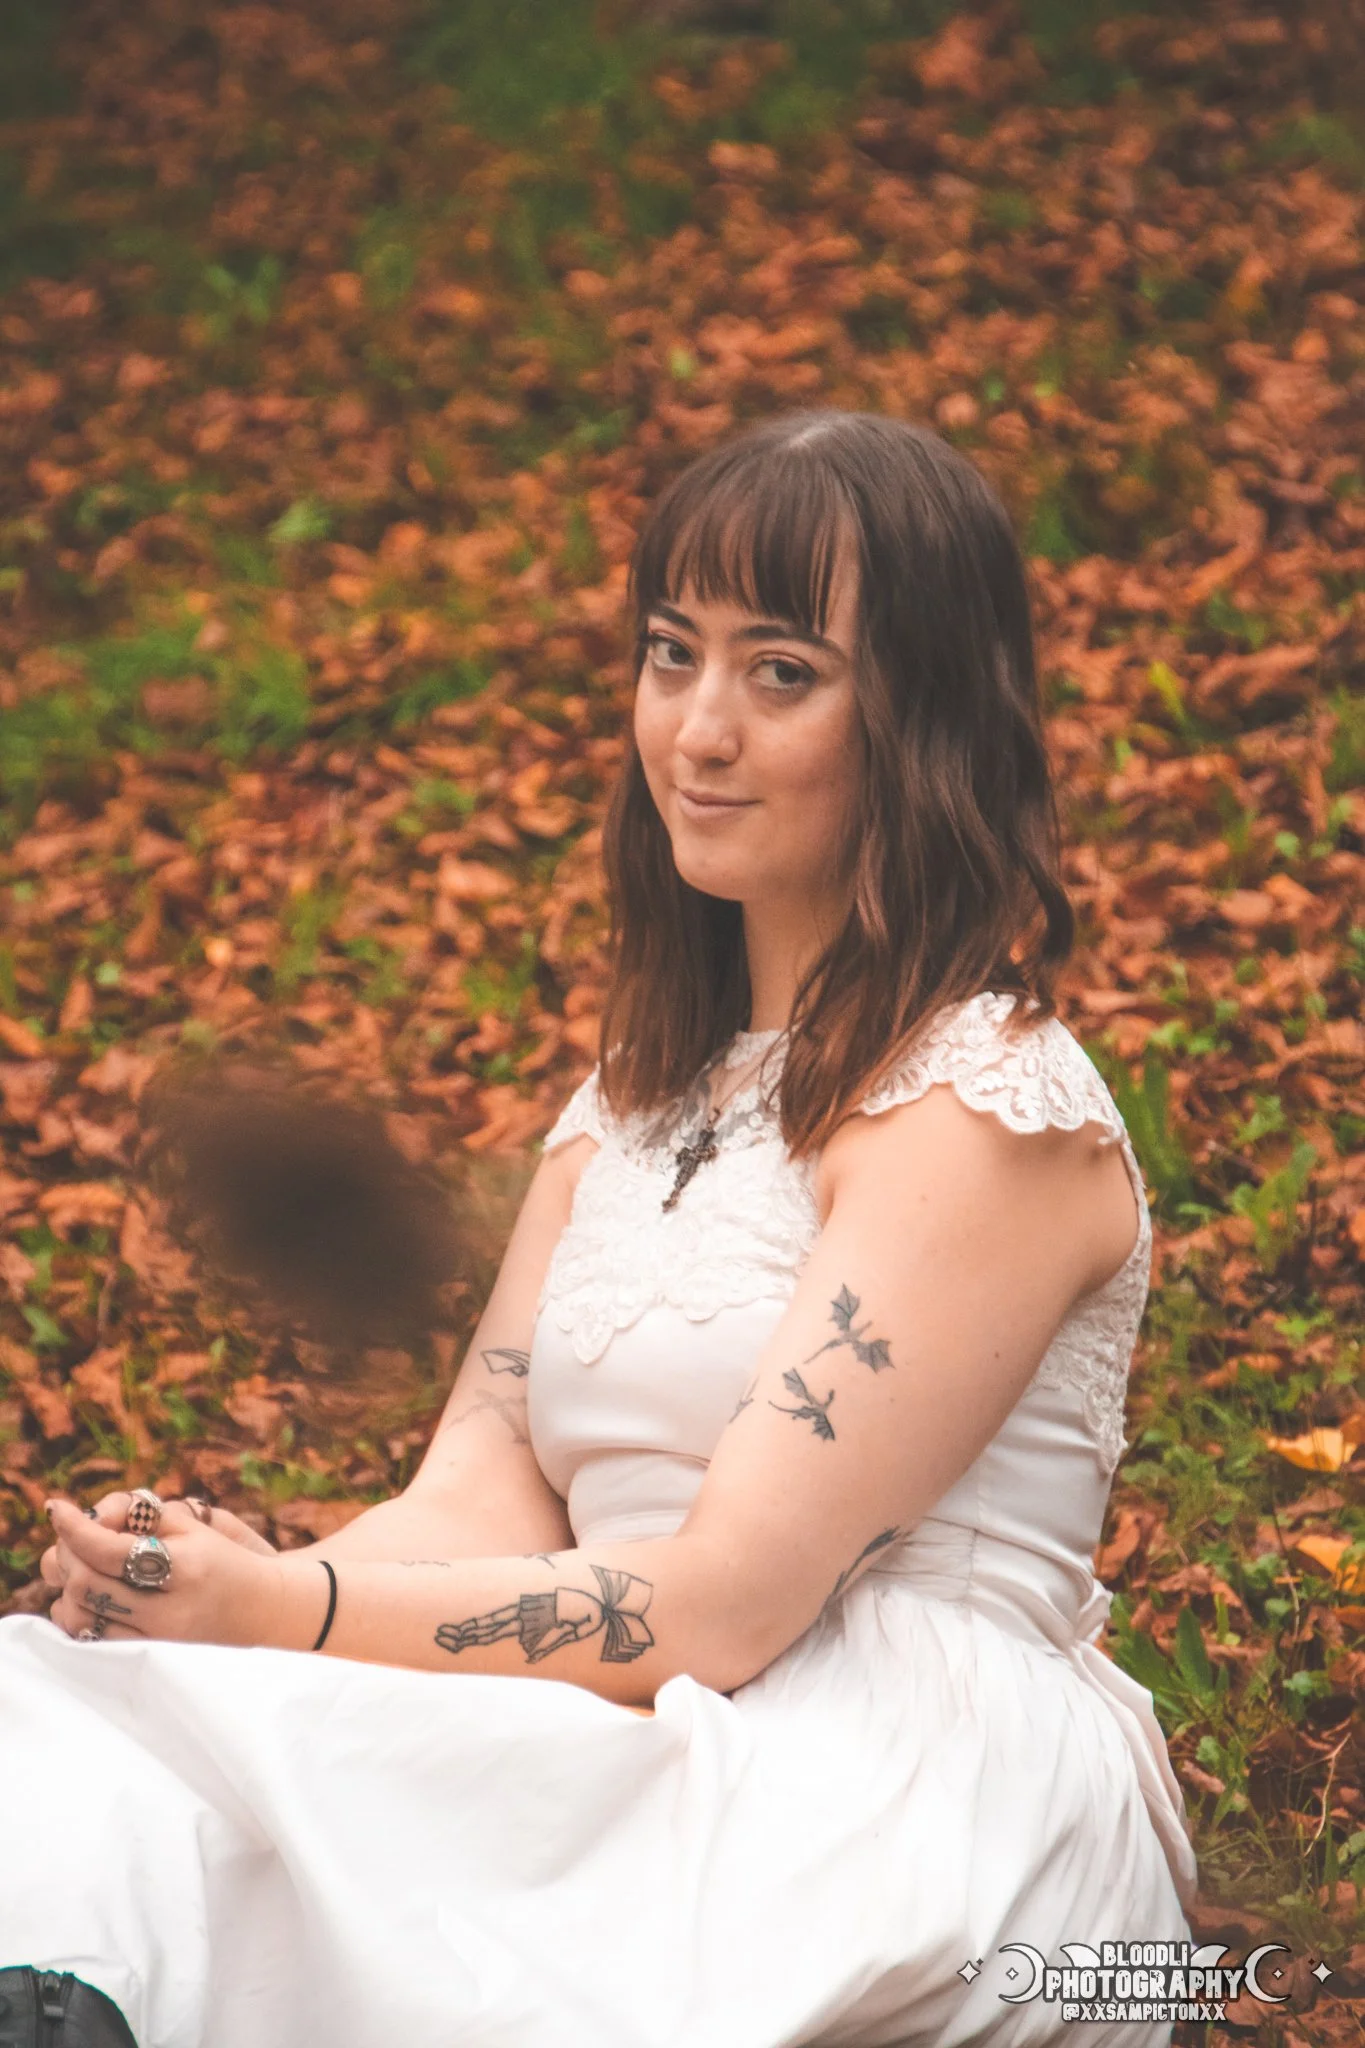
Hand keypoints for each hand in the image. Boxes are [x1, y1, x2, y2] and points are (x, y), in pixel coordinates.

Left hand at [43, 1496, 290, 1648]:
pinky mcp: (146, 1660)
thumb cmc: (221, 1559)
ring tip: (79, 1566)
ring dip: (67, 1588)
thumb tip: (83, 1519)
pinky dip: (74, 1616)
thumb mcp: (191, 1526)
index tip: (57, 1507)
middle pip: (86, 1584)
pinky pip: (88, 1642)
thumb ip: (137, 1515)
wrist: (262, 1610)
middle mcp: (168, 1611)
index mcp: (184, 1567)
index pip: (108, 1550)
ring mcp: (157, 1642)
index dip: (74, 1527)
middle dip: (69, 1554)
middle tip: (73, 1537)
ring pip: (80, 1618)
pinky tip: (86, 1598)